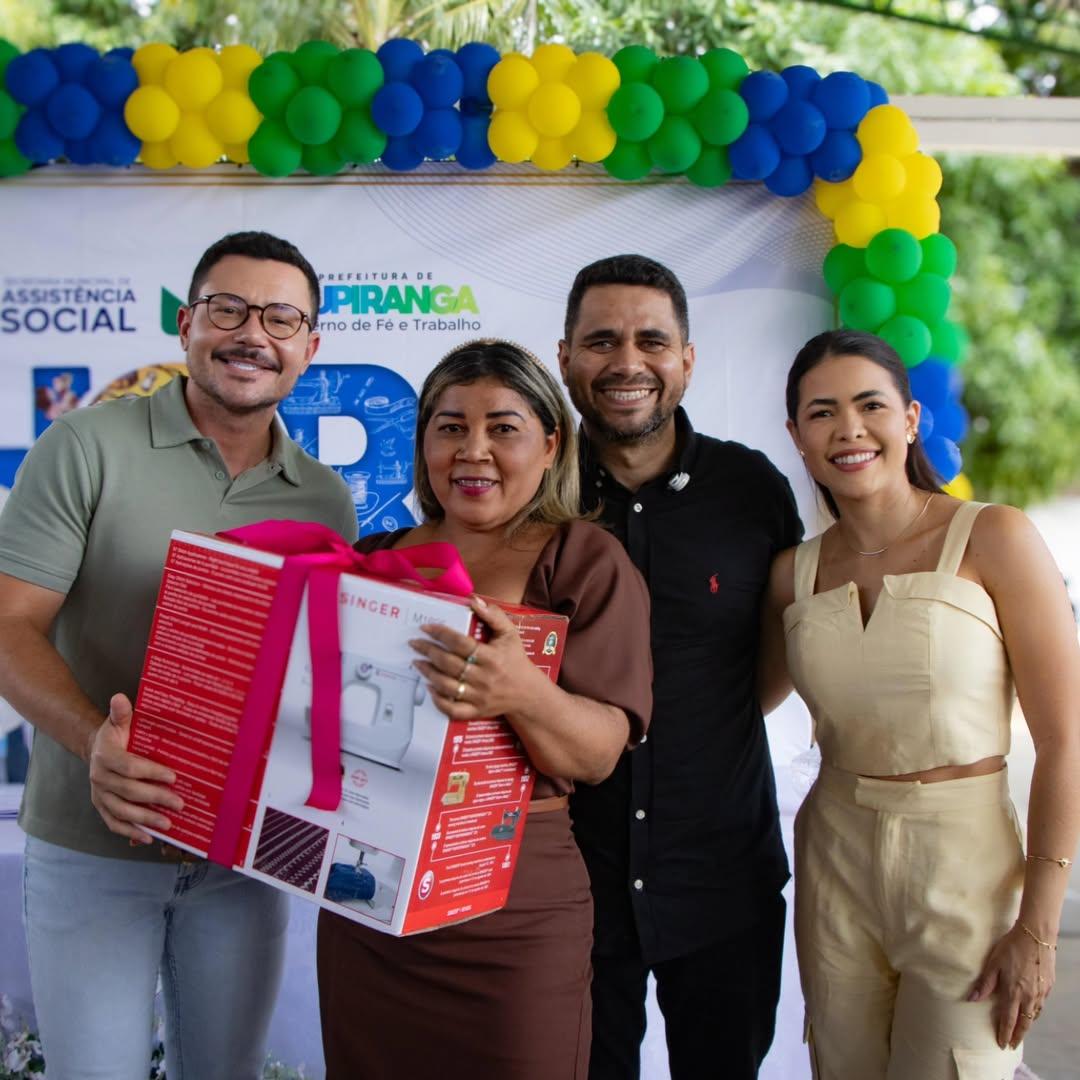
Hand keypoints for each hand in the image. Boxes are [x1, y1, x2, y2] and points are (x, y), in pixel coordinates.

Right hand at [87, 693, 182, 843]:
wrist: (96, 749)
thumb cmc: (115, 735)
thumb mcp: (118, 722)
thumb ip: (121, 713)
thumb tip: (120, 697)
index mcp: (105, 756)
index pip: (129, 767)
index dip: (152, 773)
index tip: (174, 777)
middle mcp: (99, 778)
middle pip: (129, 792)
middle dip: (155, 798)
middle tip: (180, 803)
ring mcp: (99, 795)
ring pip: (121, 811)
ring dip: (145, 820)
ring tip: (168, 824)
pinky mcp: (101, 807)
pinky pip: (113, 823)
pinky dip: (129, 832)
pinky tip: (148, 837)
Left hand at [409, 596, 544, 719]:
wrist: (527, 692)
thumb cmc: (516, 660)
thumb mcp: (510, 634)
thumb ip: (493, 615)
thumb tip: (473, 601)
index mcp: (491, 656)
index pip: (460, 643)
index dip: (440, 634)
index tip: (426, 628)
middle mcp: (484, 677)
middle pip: (449, 664)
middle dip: (428, 651)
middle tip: (414, 643)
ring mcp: (479, 696)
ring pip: (447, 686)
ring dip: (428, 673)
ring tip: (417, 662)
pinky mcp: (476, 711)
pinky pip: (452, 709)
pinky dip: (438, 700)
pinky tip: (430, 688)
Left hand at [968, 922, 1055, 1048]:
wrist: (1036, 935)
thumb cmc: (1011, 947)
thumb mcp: (993, 963)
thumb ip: (985, 983)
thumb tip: (972, 999)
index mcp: (1014, 992)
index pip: (1009, 1019)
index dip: (1005, 1033)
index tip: (1001, 1043)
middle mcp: (1029, 996)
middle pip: (1024, 1023)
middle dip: (1018, 1035)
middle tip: (1012, 1044)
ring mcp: (1041, 992)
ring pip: (1034, 1015)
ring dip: (1027, 1024)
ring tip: (1021, 1030)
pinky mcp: (1048, 985)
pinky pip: (1041, 1004)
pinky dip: (1035, 1012)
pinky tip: (1032, 1011)